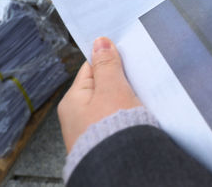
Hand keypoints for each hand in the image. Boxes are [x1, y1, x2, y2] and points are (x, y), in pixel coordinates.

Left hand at [57, 37, 141, 152]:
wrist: (123, 168)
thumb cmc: (113, 130)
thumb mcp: (112, 89)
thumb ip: (107, 65)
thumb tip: (99, 42)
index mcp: (72, 101)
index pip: (90, 69)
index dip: (109, 61)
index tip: (124, 57)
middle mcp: (76, 118)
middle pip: (101, 88)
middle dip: (119, 83)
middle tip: (135, 81)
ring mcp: (89, 132)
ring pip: (109, 106)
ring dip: (124, 102)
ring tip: (138, 102)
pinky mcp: (102, 144)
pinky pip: (115, 123)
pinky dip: (126, 118)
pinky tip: (137, 118)